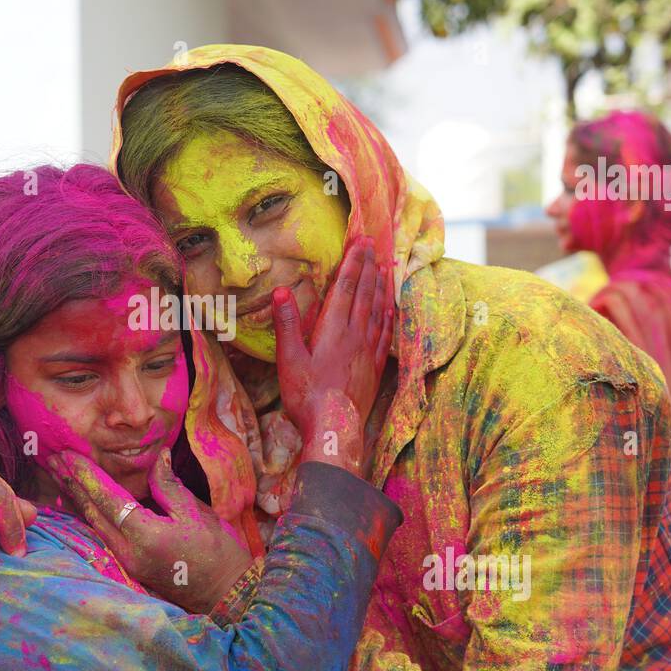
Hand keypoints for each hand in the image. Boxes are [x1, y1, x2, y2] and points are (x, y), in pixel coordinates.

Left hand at [48, 449, 253, 613]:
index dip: (87, 474)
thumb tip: (158, 456)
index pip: (108, 499)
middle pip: (93, 513)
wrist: (227, 596)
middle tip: (53, 459)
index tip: (68, 454)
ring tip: (59, 475)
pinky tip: (80, 502)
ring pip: (94, 525)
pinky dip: (89, 514)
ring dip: (76, 498)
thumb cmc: (219, 553)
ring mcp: (128, 562)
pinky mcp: (130, 567)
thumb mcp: (198, 514)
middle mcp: (129, 552)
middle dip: (72, 484)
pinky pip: (103, 535)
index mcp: (147, 535)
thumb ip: (170, 486)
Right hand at [272, 237, 393, 473]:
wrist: (335, 429)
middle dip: (368, 267)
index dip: (353, 263)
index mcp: (333, 330)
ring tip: (384, 267)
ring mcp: (368, 351)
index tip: (360, 241)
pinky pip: (385, 334)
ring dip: (380, 286)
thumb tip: (281, 291)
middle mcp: (355, 336)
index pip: (345, 288)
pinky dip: (388, 316)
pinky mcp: (375, 368)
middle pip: (364, 294)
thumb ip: (286, 324)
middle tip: (374, 245)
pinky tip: (389, 308)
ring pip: (377, 311)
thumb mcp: (288, 360)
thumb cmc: (306, 396)